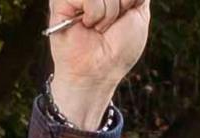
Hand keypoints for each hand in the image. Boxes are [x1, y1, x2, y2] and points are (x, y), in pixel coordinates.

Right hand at [48, 0, 150, 128]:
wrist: (100, 69)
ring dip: (108, 13)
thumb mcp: (138, 15)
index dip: (129, 2)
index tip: (126, 13)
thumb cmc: (119, 47)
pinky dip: (94, 14)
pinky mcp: (61, 0)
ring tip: (98, 27)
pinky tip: (86, 25)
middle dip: (122, 5)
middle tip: (113, 23)